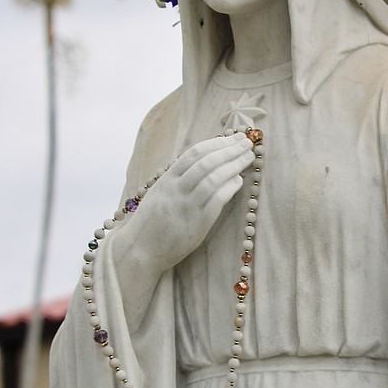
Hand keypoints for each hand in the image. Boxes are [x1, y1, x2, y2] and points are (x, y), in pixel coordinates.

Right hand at [110, 133, 255, 310]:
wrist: (140, 250)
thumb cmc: (151, 223)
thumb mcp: (160, 194)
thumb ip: (178, 180)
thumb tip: (204, 165)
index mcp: (166, 180)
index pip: (194, 153)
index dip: (216, 143)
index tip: (233, 137)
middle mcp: (176, 190)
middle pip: (206, 162)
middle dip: (229, 149)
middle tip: (247, 142)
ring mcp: (186, 206)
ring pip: (212, 177)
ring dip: (233, 164)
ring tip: (248, 157)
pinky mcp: (196, 224)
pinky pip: (216, 200)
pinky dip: (229, 187)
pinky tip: (239, 180)